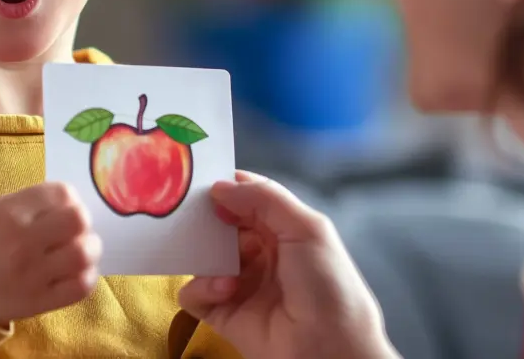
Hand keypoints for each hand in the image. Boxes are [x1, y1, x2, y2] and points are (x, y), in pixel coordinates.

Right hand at [0, 181, 100, 324]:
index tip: (63, 207)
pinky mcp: (40, 301)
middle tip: (73, 228)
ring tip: (79, 248)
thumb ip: (30, 203)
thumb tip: (69, 202)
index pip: (61, 193)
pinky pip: (80, 287)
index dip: (69, 198)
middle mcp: (23, 242)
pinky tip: (78, 271)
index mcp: (9, 213)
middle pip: (78, 220)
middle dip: (82, 220)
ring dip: (89, 247)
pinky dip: (87, 275)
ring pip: (84, 253)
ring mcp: (33, 274)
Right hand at [178, 171, 397, 358]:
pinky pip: (194, 293)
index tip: (203, 180)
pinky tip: (225, 289)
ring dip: (207, 255)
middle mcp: (261, 253)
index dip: (228, 187)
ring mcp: (241, 283)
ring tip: (223, 264)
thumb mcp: (307, 229)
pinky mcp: (223, 314)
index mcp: (284, 229)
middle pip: (221, 225)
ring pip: (204, 257)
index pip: (249, 198)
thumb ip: (265, 199)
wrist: (329, 349)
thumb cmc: (329, 287)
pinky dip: (202, 287)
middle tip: (196, 217)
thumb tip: (221, 186)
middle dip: (208, 219)